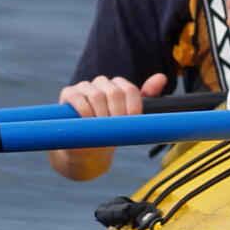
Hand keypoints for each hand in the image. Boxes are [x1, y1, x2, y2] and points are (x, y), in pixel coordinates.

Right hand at [48, 72, 167, 180]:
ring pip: (97, 95)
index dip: (133, 107)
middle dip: (118, 114)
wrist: (87, 151)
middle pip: (115, 92)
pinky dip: (84, 110)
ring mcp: (84, 87)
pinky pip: (77, 96)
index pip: (130, 89)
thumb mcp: (129, 120)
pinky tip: (87, 121)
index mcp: (118, 87)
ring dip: (101, 115)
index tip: (130, 122)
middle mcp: (101, 83)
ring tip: (101, 128)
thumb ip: (146, 99)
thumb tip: (161, 77)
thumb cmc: (109, 133)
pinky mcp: (68, 94)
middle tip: (115, 128)